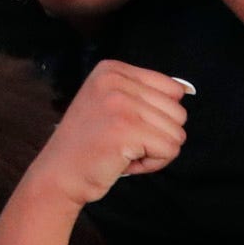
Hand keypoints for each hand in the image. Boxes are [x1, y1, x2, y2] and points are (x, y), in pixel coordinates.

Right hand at [22, 61, 190, 204]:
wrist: (58, 175)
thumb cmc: (89, 145)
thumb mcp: (111, 104)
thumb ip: (143, 94)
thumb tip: (186, 89)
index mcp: (111, 69)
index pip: (172, 90)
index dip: (157, 116)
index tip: (125, 126)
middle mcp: (115, 81)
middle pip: (178, 112)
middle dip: (157, 135)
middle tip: (124, 143)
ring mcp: (120, 104)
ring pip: (177, 133)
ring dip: (155, 151)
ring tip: (123, 151)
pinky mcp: (126, 130)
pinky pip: (169, 150)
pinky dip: (153, 164)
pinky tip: (125, 162)